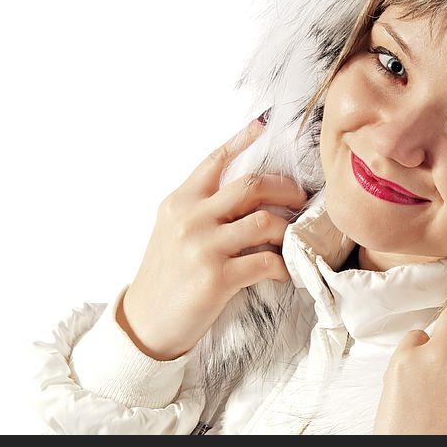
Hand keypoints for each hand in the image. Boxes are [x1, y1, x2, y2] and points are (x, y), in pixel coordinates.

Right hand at [117, 115, 309, 360]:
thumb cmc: (166, 276)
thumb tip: (246, 194)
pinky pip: (266, 262)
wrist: (145, 323)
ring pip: (264, 222)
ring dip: (286, 230)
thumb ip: (202, 209)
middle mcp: (190, 218)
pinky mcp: (216, 278)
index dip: (241, 140)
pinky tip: (283, 271)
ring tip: (290, 240)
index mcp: (180, 202)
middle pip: (251, 186)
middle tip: (301, 199)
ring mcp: (203, 247)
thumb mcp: (172, 230)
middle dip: (285, 188)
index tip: (263, 124)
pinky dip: (282, 266)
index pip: (214, 162)